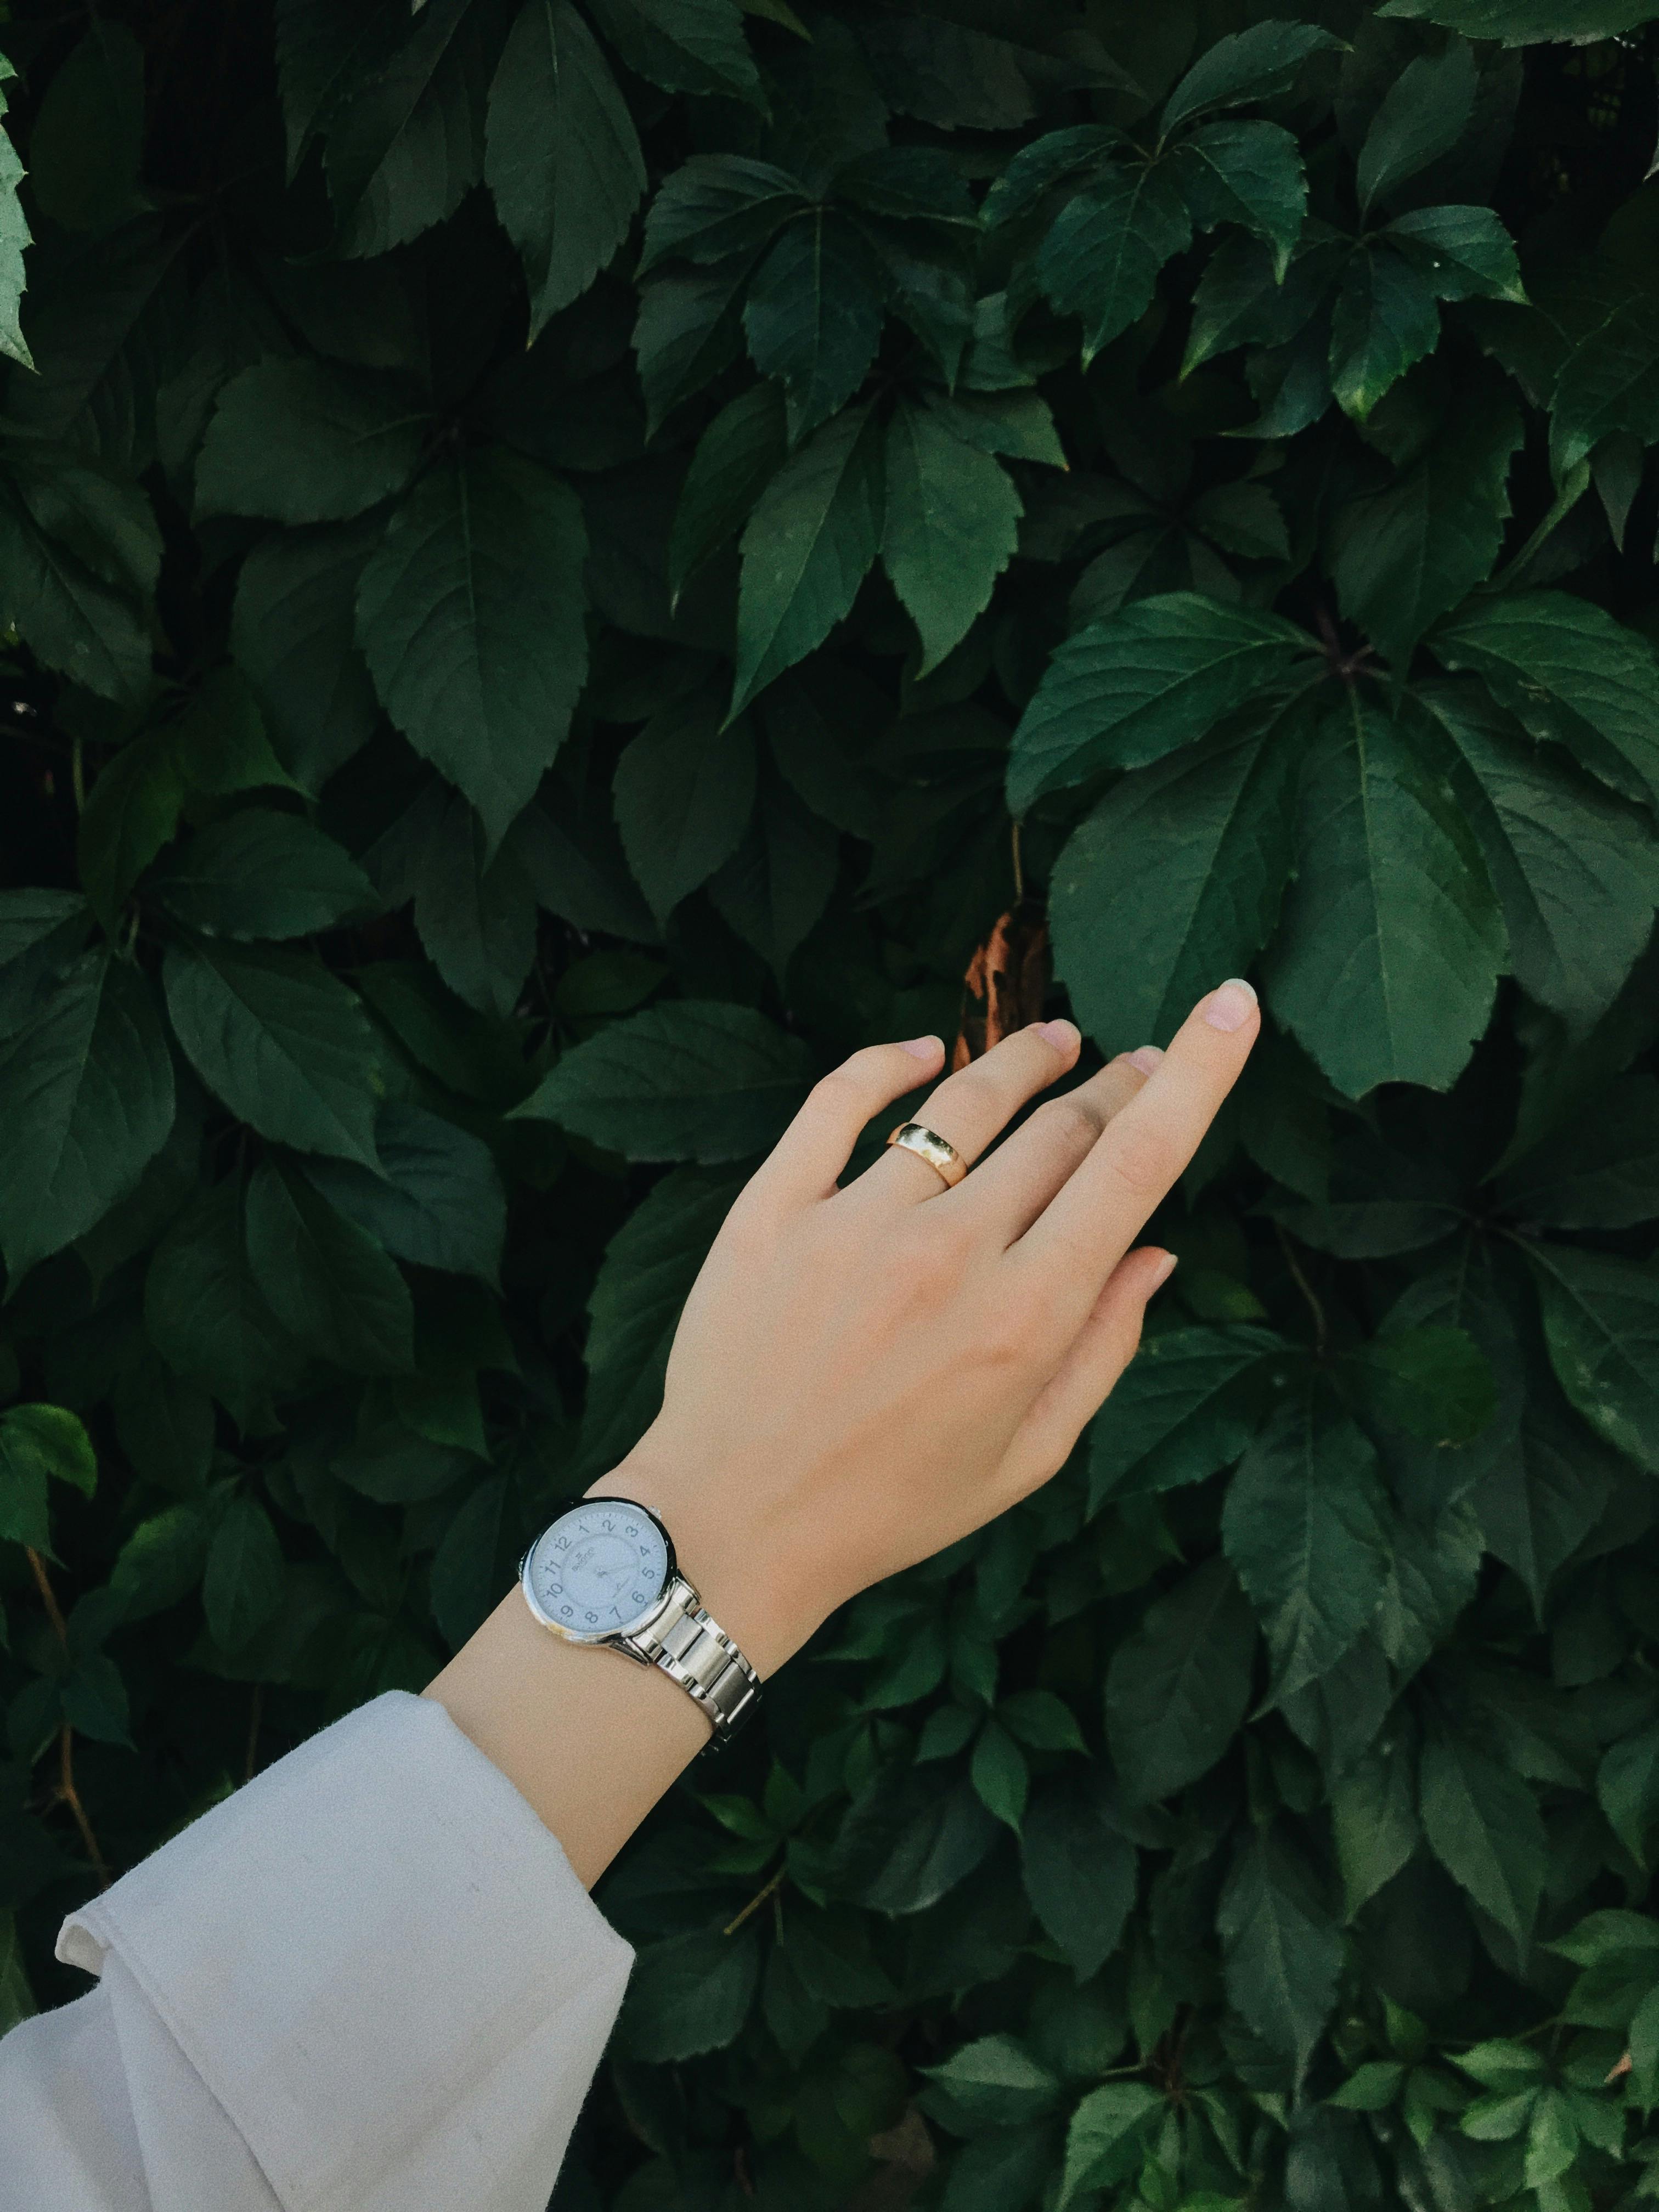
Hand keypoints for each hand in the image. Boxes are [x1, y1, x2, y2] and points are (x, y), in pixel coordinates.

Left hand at [596, 979, 1261, 1675]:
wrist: (731, 1523)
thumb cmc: (891, 1506)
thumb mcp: (1028, 1455)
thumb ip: (1103, 1348)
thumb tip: (1158, 1251)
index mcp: (1025, 1317)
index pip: (1136, 1163)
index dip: (1196, 1074)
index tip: (1230, 1007)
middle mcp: (948, 1254)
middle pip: (1060, 1127)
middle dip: (1117, 1082)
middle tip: (1138, 1061)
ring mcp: (854, 1224)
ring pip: (963, 1102)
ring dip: (1025, 1059)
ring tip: (1057, 1040)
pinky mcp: (773, 1210)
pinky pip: (839, 1103)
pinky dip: (890, 1061)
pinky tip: (924, 1050)